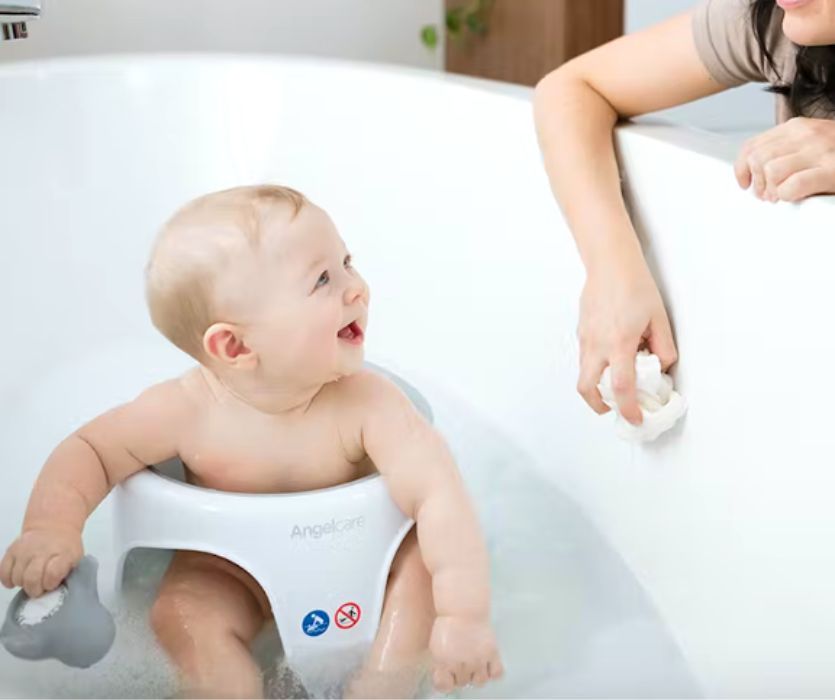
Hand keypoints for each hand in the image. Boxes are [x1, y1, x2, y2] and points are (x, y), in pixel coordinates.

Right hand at [0, 528, 82, 597]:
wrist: (53, 527)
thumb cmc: (65, 547)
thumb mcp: (75, 558)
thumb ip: (67, 573)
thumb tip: (55, 589)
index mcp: (63, 552)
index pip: (52, 573)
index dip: (50, 584)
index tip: (51, 585)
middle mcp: (42, 549)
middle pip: (32, 578)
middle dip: (34, 590)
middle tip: (38, 590)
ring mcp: (25, 549)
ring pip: (17, 577)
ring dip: (23, 584)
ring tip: (30, 581)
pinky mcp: (11, 550)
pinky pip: (3, 571)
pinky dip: (8, 580)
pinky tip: (15, 581)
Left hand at [429, 615, 503, 691]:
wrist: (463, 609)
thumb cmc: (448, 624)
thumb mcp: (437, 646)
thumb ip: (440, 664)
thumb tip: (445, 676)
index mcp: (444, 662)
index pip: (445, 685)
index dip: (446, 681)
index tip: (447, 675)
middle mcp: (462, 664)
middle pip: (463, 682)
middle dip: (461, 675)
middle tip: (461, 663)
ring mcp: (478, 660)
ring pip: (480, 682)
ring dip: (476, 675)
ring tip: (474, 665)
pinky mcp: (492, 653)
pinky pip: (496, 674)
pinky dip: (492, 672)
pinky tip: (486, 664)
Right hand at [577, 258, 677, 425]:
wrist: (609, 264)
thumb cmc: (633, 285)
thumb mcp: (659, 318)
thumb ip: (664, 347)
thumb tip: (662, 366)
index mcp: (619, 343)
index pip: (621, 387)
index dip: (629, 408)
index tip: (635, 418)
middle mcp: (597, 345)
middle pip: (588, 388)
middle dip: (599, 405)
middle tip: (615, 409)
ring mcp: (585, 339)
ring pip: (584, 374)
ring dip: (597, 386)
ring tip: (616, 383)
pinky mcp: (581, 332)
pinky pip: (585, 359)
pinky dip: (595, 368)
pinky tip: (611, 358)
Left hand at [735, 117, 834, 202]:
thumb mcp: (811, 142)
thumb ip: (785, 150)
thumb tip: (757, 170)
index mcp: (797, 127)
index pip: (752, 146)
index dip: (742, 169)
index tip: (744, 182)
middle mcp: (806, 135)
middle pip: (757, 159)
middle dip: (758, 182)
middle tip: (766, 194)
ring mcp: (819, 151)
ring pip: (771, 170)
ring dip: (772, 189)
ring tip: (781, 196)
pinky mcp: (831, 171)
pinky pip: (793, 185)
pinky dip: (788, 194)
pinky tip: (795, 195)